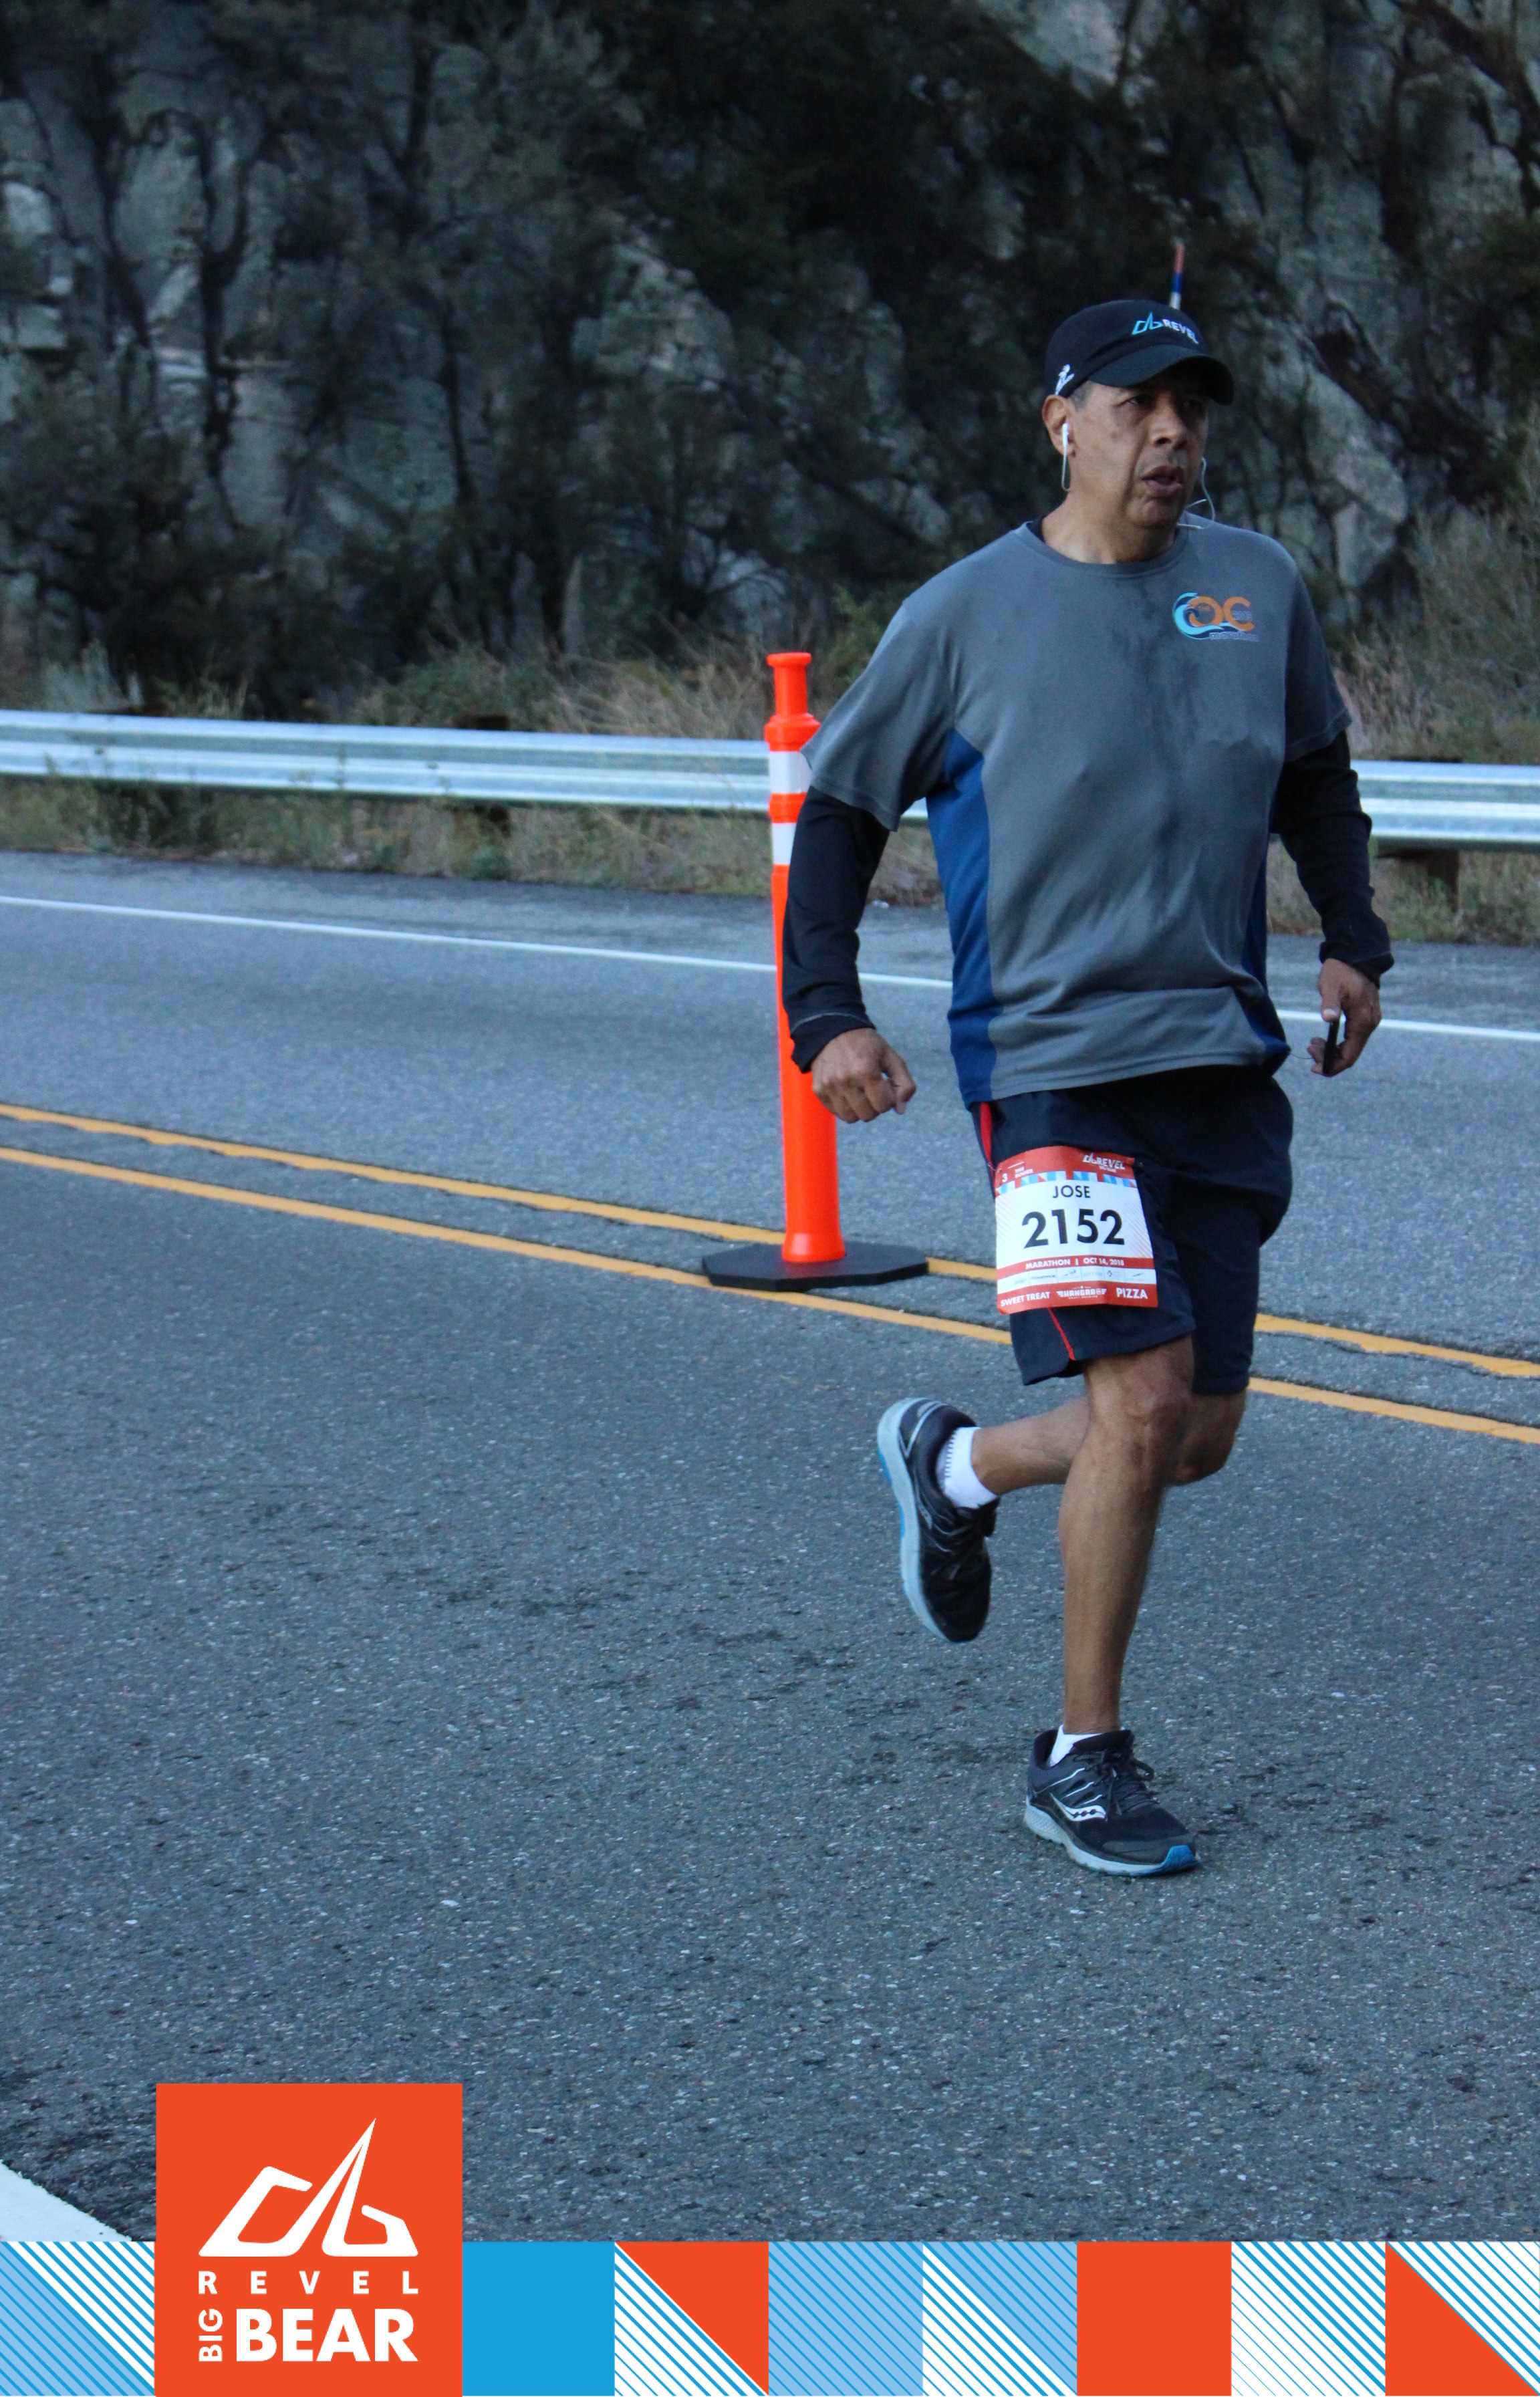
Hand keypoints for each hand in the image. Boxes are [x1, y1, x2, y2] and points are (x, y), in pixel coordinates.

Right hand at [810, 1026, 916, 1121]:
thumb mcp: (890, 1056)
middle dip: (875, 1106)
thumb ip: (903, 1083)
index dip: (889, 1099)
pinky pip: (836, 1112)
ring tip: (860, 1093)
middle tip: (873, 1091)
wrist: (832, 1031)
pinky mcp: (819, 1090)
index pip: (884, 1105)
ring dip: (859, 1110)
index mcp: (866, 1070)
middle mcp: (845, 1080)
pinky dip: (845, 1107)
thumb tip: (900, 1111)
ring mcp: (829, 1086)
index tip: (884, 1086)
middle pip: (868, 1115)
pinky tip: (848, 1092)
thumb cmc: (866, 1045)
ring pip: (851, 1118)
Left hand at [1308, 959, 1381, 1075]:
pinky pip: (1352, 1038)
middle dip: (1328, 1057)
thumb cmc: (1341, 971)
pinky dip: (1337, 1042)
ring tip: (1312, 1042)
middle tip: (1309, 1048)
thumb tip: (1328, 1018)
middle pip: (1350, 1055)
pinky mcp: (1366, 1017)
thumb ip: (1330, 1004)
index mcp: (1362, 1021)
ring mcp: (1369, 1021)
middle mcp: (1370, 1024)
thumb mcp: (1331, 986)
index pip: (1349, 1056)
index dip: (1332, 1066)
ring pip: (1351, 1047)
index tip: (1314, 1068)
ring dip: (1331, 1050)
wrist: (1355, 956)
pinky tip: (1323, 1037)